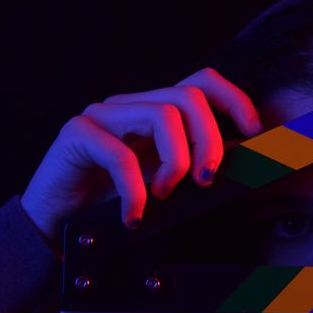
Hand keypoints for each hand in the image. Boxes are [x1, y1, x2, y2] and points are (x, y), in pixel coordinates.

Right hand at [20, 67, 263, 244]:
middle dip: (210, 140)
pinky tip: (134, 215)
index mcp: (157, 112)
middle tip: (206, 180)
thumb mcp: (168, 185)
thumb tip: (246, 161)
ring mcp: (104, 115)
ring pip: (162, 115)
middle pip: (189, 96)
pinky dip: (136, 190)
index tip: (255, 132)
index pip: (202, 84)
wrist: (57, 228)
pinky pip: (120, 153)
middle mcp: (132, 106)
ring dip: (175, 162)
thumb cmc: (115, 205)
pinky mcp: (77, 134)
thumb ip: (197, 168)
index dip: (235, 100)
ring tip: (164, 195)